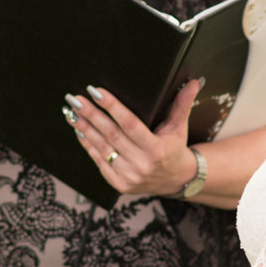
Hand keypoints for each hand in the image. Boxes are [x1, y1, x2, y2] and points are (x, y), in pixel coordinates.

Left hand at [65, 79, 200, 197]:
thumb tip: (193, 82)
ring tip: (72, 112)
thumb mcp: (179, 127)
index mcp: (156, 149)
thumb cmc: (174, 148)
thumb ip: (182, 104)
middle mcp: (142, 164)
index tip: (96, 92)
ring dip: (84, 128)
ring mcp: (129, 177)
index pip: (129, 124)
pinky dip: (88, 145)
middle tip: (75, 99)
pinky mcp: (119, 184)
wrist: (175, 180)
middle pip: (111, 134)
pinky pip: (99, 161)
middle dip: (91, 115)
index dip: (112, 107)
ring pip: (102, 148)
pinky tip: (79, 130)